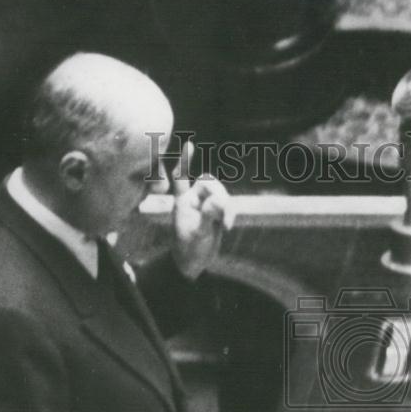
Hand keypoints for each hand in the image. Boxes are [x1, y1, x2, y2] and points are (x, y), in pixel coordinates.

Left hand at [171, 141, 234, 279]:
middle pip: (209, 183)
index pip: (182, 177)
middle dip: (219, 195)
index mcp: (183, 202)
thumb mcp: (198, 233)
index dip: (186, 161)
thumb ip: (207, 215)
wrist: (193, 266)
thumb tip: (218, 201)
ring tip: (225, 224)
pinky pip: (225, 205)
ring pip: (220, 194)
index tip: (190, 145)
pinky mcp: (215, 215)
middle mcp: (193, 201)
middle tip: (223, 216)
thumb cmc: (189, 251)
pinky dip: (228, 212)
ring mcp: (205, 207)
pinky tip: (228, 225)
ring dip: (226, 206)